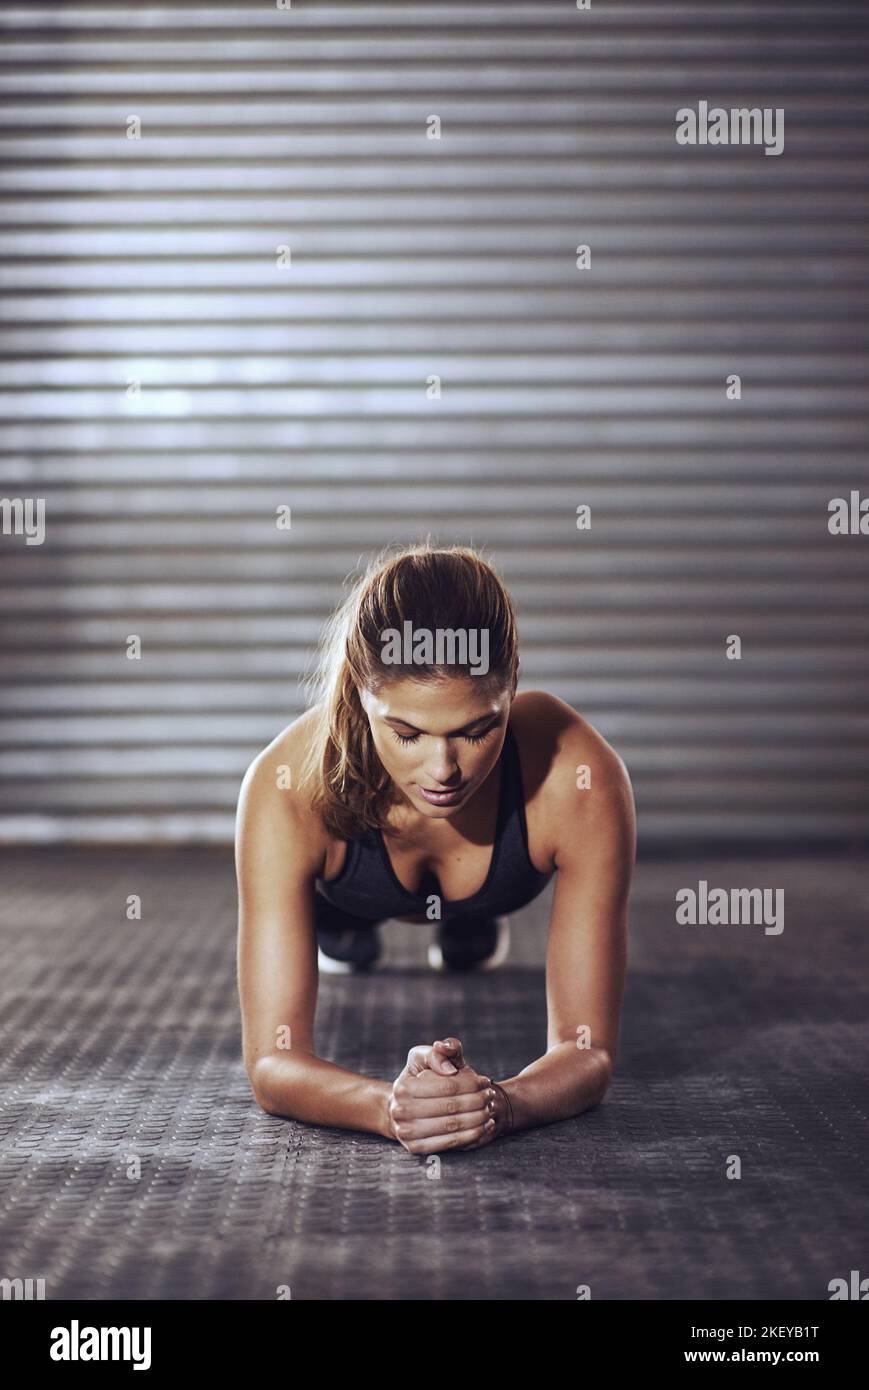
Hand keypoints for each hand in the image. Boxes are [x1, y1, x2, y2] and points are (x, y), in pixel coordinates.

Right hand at [386, 1036, 504, 1153]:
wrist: (402, 1107)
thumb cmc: (419, 1078)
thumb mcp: (424, 1058)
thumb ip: (438, 1054)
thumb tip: (450, 1070)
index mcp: (403, 1087)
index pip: (447, 1085)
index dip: (470, 1083)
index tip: (485, 1081)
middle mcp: (400, 1110)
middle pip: (451, 1106)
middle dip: (477, 1101)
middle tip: (491, 1096)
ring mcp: (406, 1132)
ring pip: (452, 1126)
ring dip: (477, 1119)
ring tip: (490, 1110)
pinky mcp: (415, 1148)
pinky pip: (449, 1143)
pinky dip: (470, 1135)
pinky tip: (483, 1127)